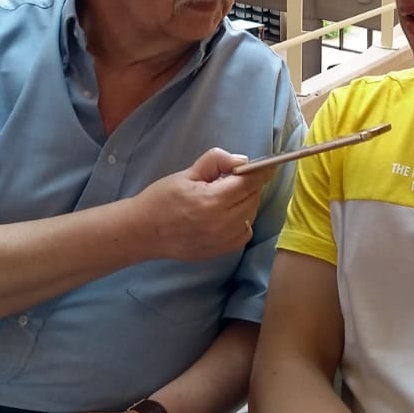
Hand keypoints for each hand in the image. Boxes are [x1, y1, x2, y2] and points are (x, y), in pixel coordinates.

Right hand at [133, 148, 264, 260]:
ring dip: (246, 201)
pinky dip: (242, 220)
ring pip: (250, 214)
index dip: (262, 172)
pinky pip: (244, 231)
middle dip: (250, 185)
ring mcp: (222, 240)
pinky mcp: (221, 251)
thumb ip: (216, 161)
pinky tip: (225, 214)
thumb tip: (242, 161)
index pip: (248, 183)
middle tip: (233, 178)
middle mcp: (221, 223)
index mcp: (211, 201)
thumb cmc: (161, 199)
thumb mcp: (186, 173)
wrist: (142, 232)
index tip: (271, 164)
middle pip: (252, 198)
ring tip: (225, 196)